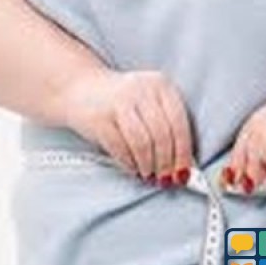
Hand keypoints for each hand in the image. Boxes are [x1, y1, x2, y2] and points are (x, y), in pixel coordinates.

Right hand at [61, 68, 193, 186]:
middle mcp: (142, 89)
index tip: (184, 172)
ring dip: (148, 165)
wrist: (80, 89)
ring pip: (142, 142)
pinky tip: (133, 169)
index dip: (183, 152)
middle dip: (166, 163)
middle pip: (162, 134)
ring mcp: (119, 101)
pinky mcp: (99, 117)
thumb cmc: (123, 103)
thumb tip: (184, 166)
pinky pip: (120, 147)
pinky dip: (129, 163)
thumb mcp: (150, 105)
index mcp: (162, 85)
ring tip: (148, 174)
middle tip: (166, 179)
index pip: (179, 123)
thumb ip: (168, 129)